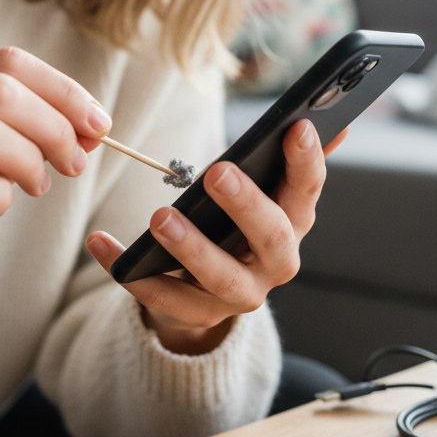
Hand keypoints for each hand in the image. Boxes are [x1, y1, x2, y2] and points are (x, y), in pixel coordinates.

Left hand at [86, 120, 347, 353]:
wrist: (216, 291)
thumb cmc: (242, 224)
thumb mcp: (269, 193)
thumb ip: (294, 161)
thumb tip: (336, 122)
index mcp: (294, 223)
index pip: (308, 190)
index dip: (306, 160)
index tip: (296, 126)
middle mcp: (275, 263)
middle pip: (270, 238)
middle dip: (246, 205)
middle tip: (217, 172)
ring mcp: (238, 295)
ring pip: (219, 278)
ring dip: (190, 248)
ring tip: (159, 218)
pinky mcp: (197, 314)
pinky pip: (160, 296)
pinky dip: (128, 271)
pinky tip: (100, 243)